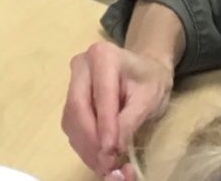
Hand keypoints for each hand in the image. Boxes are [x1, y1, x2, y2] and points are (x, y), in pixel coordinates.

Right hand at [62, 41, 172, 175]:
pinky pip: (71, 123)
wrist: (144, 72)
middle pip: (77, 105)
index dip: (104, 125)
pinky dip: (82, 143)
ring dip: (85, 145)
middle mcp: (82, 64)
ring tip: (104, 164)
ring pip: (70, 117)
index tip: (110, 152)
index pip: (100, 94)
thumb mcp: (148, 100)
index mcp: (103, 56)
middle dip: (91, 139)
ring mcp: (73, 79)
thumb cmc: (150, 82)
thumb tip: (112, 148)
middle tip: (107, 163)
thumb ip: (129, 122)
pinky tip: (97, 155)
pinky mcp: (70, 95)